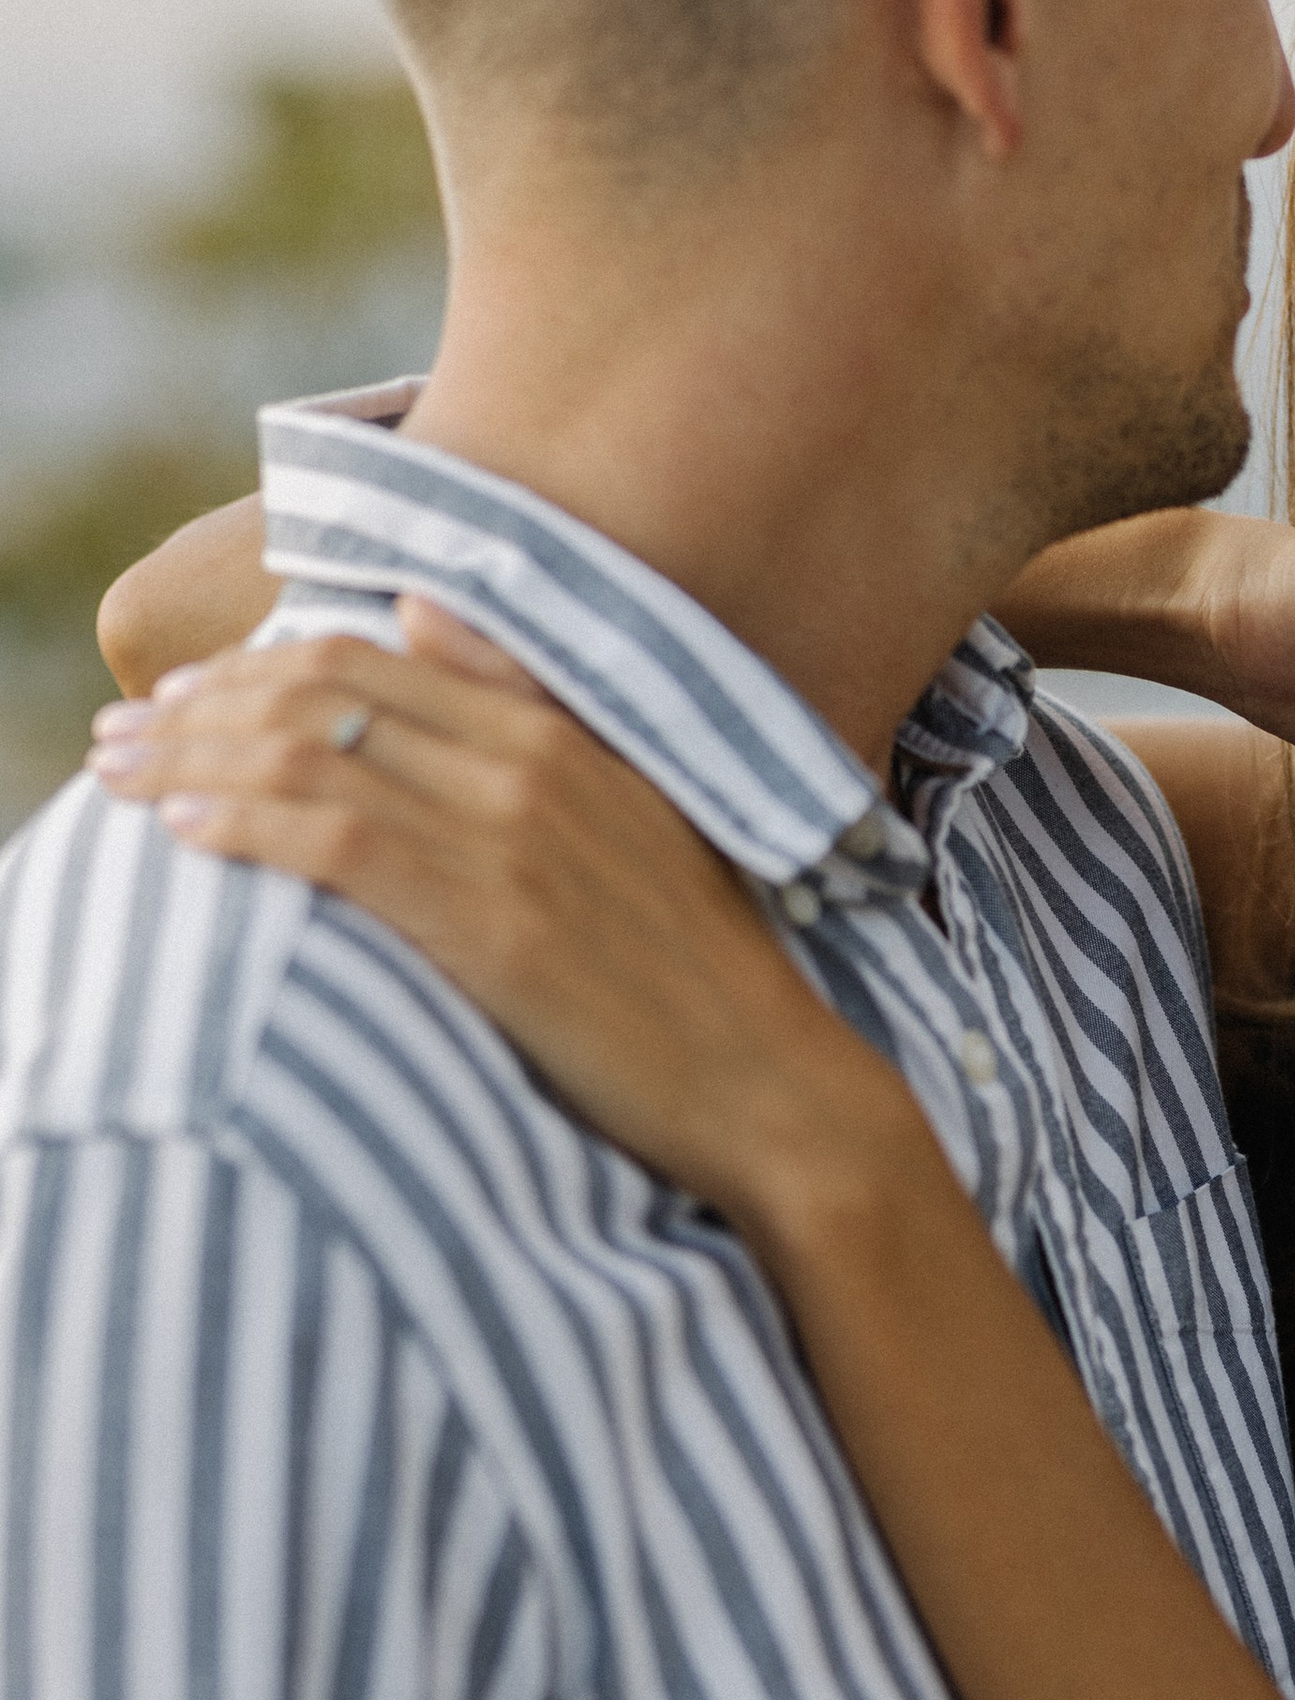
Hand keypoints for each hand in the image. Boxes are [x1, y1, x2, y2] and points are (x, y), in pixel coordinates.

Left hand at [88, 602, 929, 1238]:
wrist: (770, 1084)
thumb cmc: (696, 970)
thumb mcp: (633, 808)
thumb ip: (530, 703)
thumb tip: (418, 614)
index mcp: (562, 732)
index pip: (376, 655)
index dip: (262, 664)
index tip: (188, 696)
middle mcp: (532, 764)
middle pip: (327, 690)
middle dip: (202, 704)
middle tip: (123, 731)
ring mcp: (512, 840)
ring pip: (314, 755)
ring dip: (193, 757)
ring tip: (118, 777)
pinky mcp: (492, 922)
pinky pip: (337, 842)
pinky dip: (245, 825)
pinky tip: (183, 832)